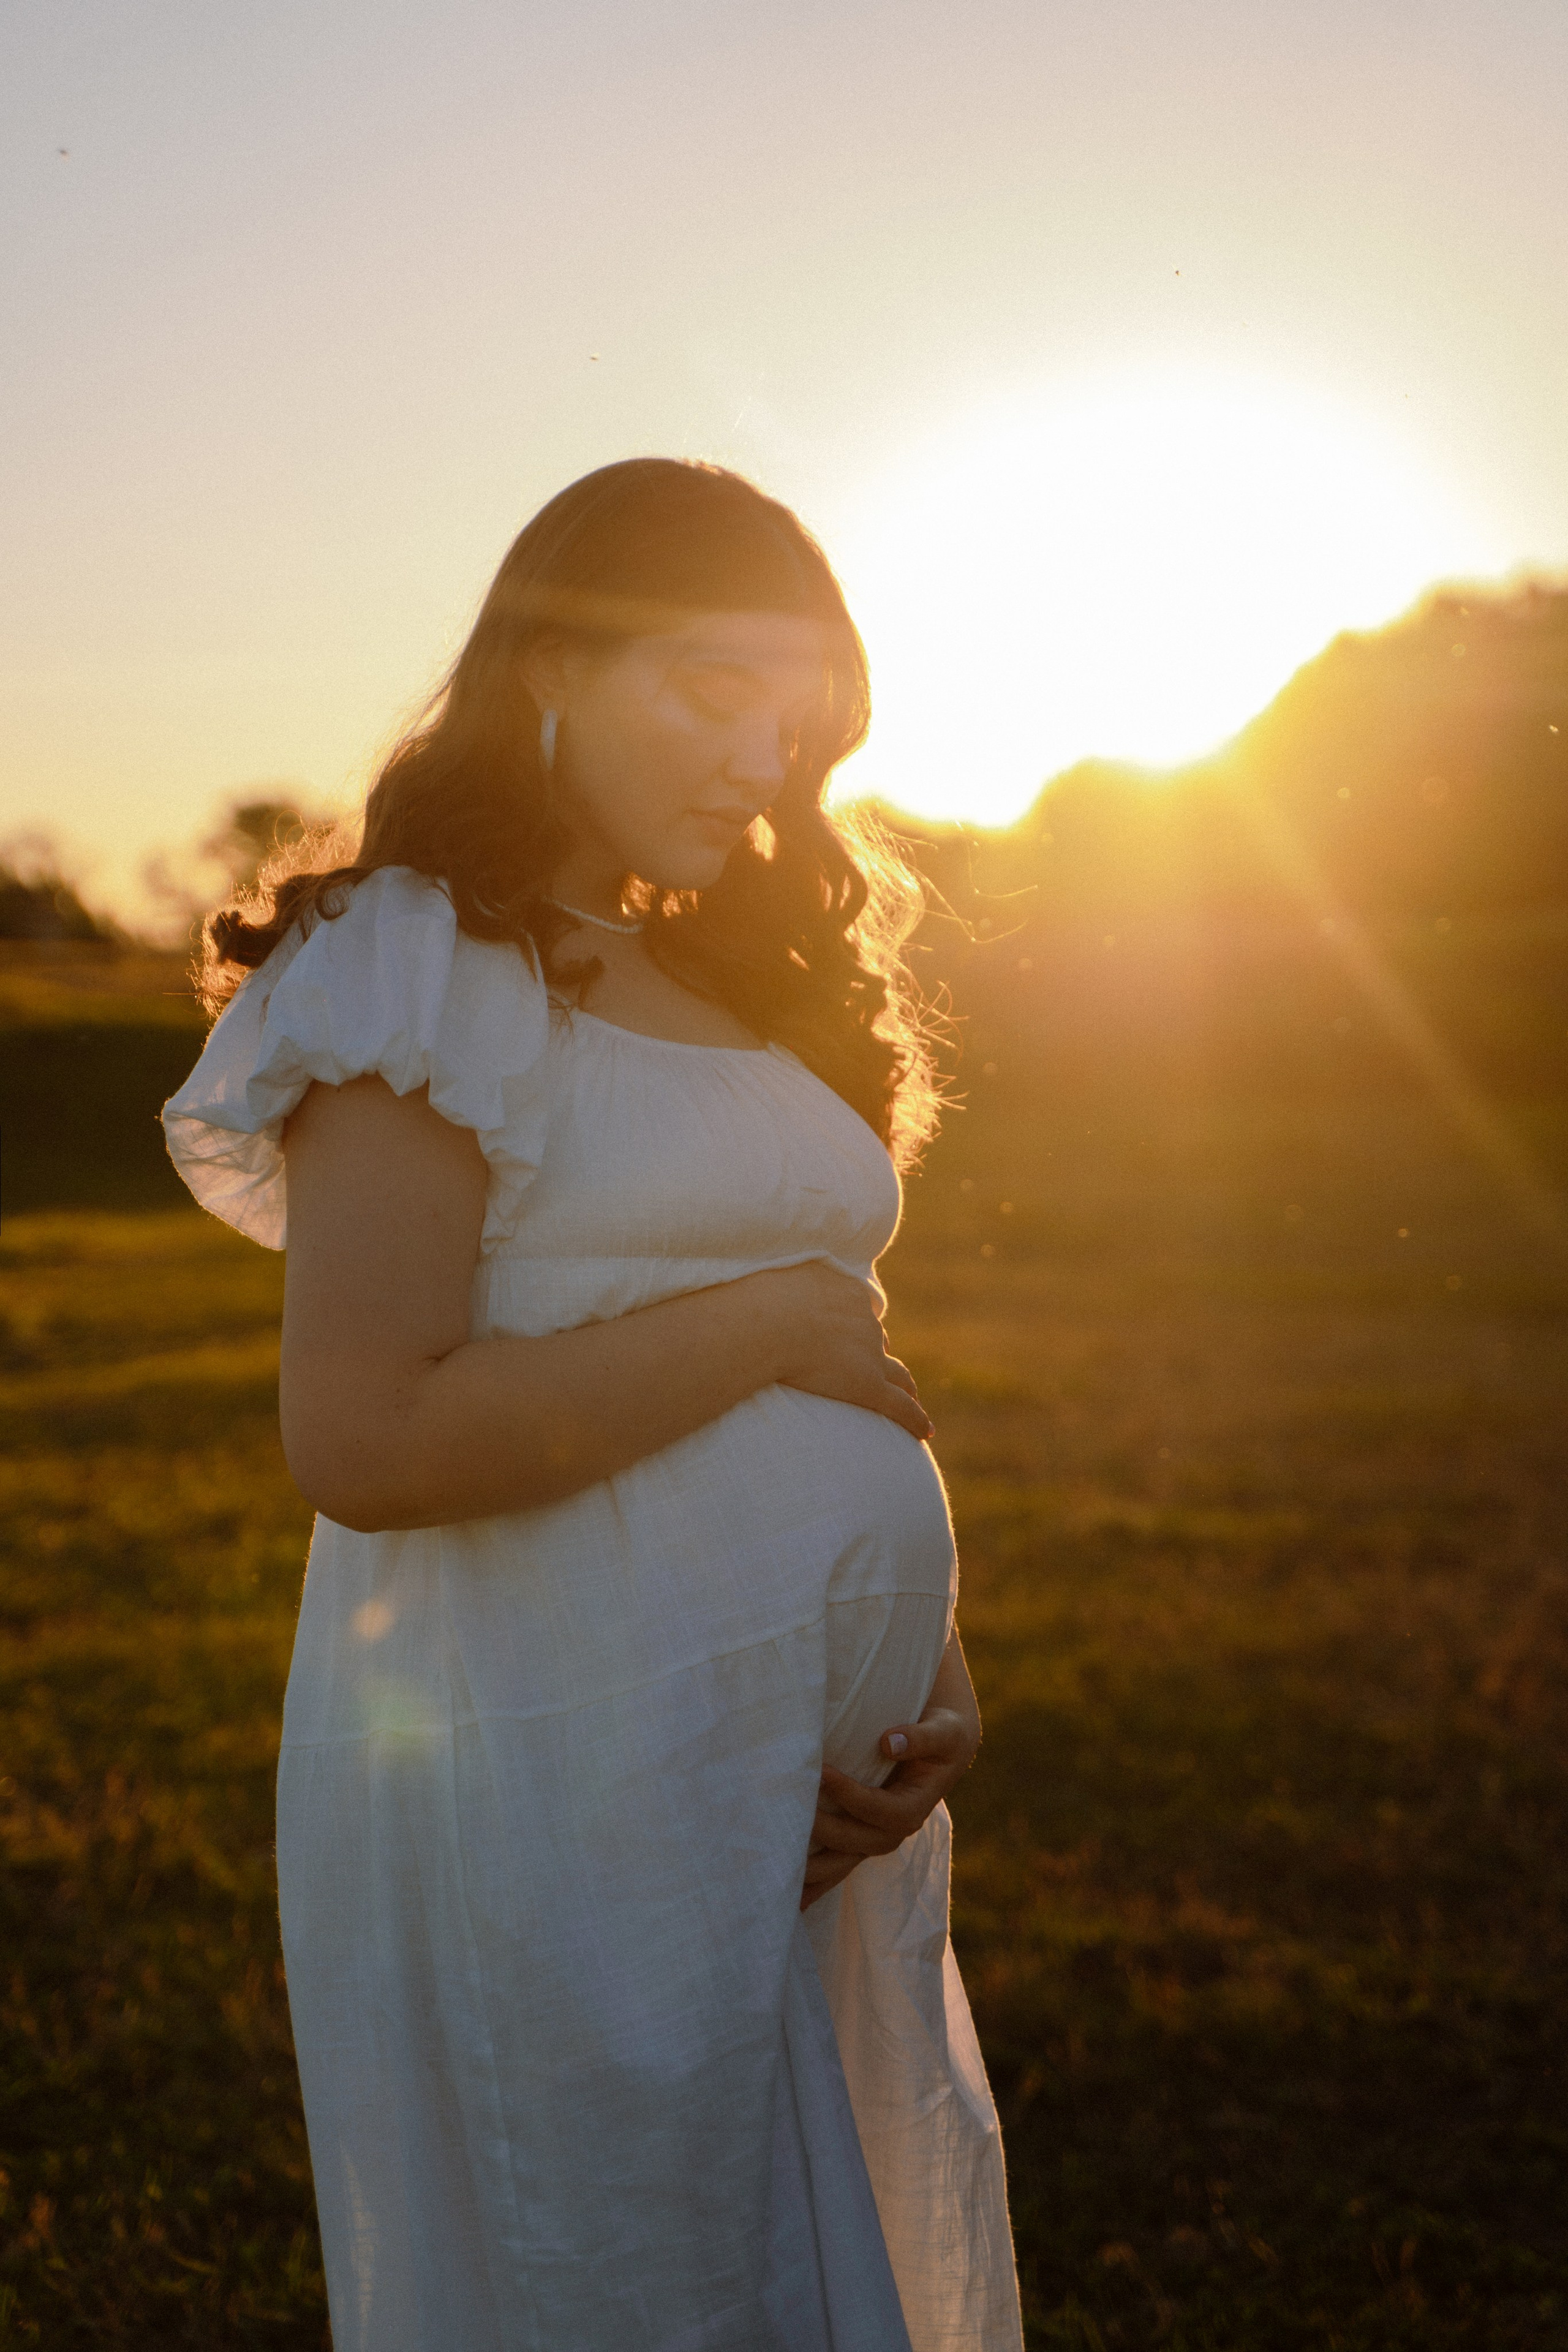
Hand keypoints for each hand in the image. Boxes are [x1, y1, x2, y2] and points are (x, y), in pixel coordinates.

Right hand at [747, 1261, 933, 1442]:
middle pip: (877, 1340)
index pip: (858, 1309)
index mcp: (845, 1292)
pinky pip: (900, 1406)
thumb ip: (781, 1283)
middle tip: (875, 1366)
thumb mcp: (772, 1279)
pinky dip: (915, 1419)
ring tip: (909, 1396)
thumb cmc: (757, 1300)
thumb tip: (765, 1285)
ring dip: (904, 1384)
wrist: (766, 1322)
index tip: (851, 1332)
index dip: (855, 1322)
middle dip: (877, 1353)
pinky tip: (925, 1432)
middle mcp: (864, 1321)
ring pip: (896, 1373)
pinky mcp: (868, 1386)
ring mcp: (869, 1354)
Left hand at [800, 1706, 980, 1911]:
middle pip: (859, 1841)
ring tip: (781, 1867)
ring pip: (845, 1862)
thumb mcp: (943, 1732)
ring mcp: (876, 1838)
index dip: (853, 1796)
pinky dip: (816, 1883)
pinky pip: (838, 1864)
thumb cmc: (943, 1736)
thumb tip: (890, 1742)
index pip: (882, 1810)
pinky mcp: (860, 1838)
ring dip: (815, 1870)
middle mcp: (895, 1831)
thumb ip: (920, 1738)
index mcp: (915, 1807)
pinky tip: (791, 1899)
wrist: (944, 1748)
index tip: (823, 1772)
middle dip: (826, 1829)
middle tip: (793, 1808)